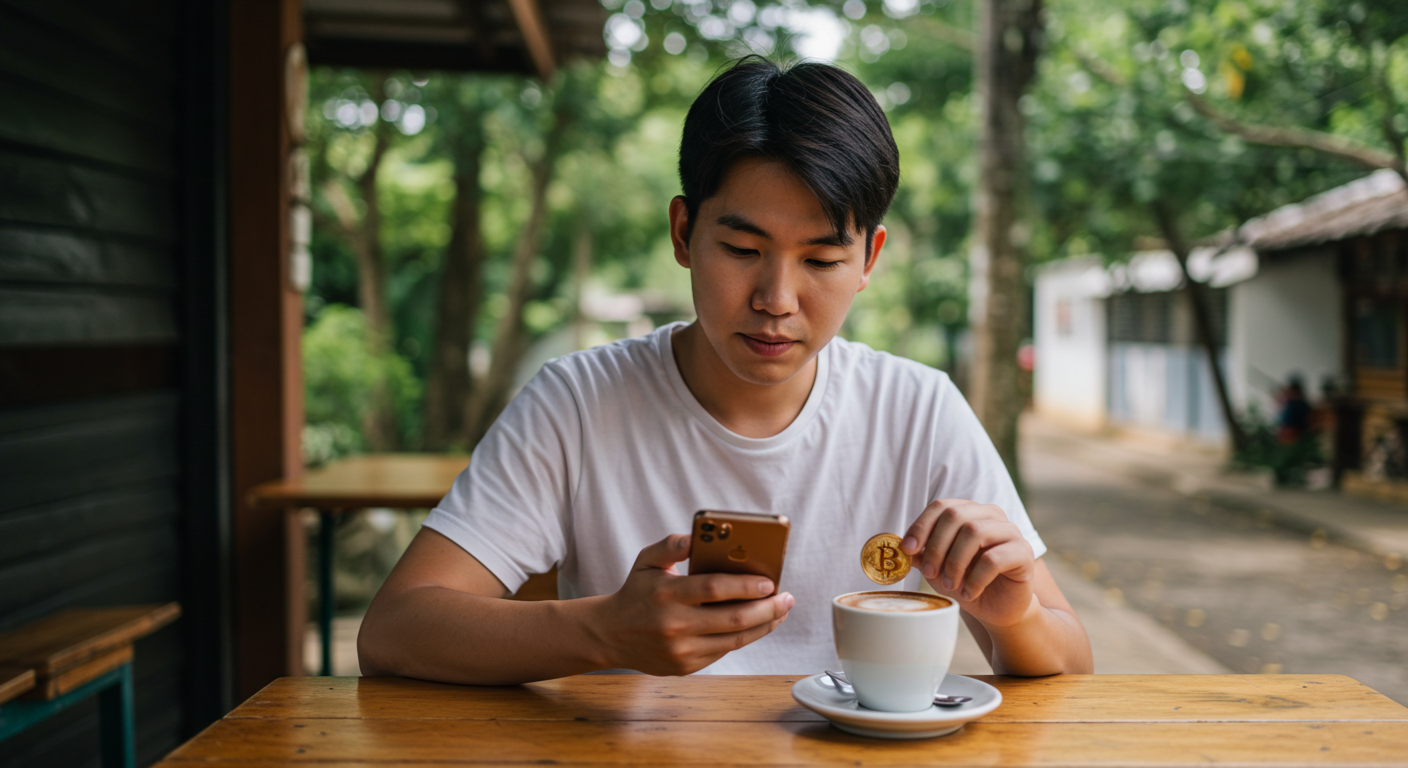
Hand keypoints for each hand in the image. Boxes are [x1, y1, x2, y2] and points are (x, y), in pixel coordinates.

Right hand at [593, 534, 794, 675]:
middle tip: (787, 598)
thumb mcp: (646, 561)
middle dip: (767, 608)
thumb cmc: (636, 591)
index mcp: (666, 593)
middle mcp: (674, 624)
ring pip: (735, 640)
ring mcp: (681, 650)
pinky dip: (745, 638)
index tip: (770, 581)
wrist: (612, 634)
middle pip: (733, 619)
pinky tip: (759, 624)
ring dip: (764, 626)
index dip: (746, 585)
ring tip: (781, 611)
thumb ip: (670, 545)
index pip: (714, 589)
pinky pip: (724, 651)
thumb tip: (695, 537)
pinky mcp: (685, 666)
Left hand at [901, 499, 1035, 627]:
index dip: (921, 526)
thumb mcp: (939, 568)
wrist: (999, 609)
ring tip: (949, 584)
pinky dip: (975, 578)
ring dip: (955, 562)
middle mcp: (991, 515)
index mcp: (969, 512)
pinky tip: (969, 593)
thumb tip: (902, 547)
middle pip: (956, 516)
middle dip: (936, 546)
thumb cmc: (967, 582)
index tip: (908, 550)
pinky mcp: (1024, 553)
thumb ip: (923, 555)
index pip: (941, 506)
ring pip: (974, 532)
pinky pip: (994, 559)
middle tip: (929, 573)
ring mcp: (1010, 531)